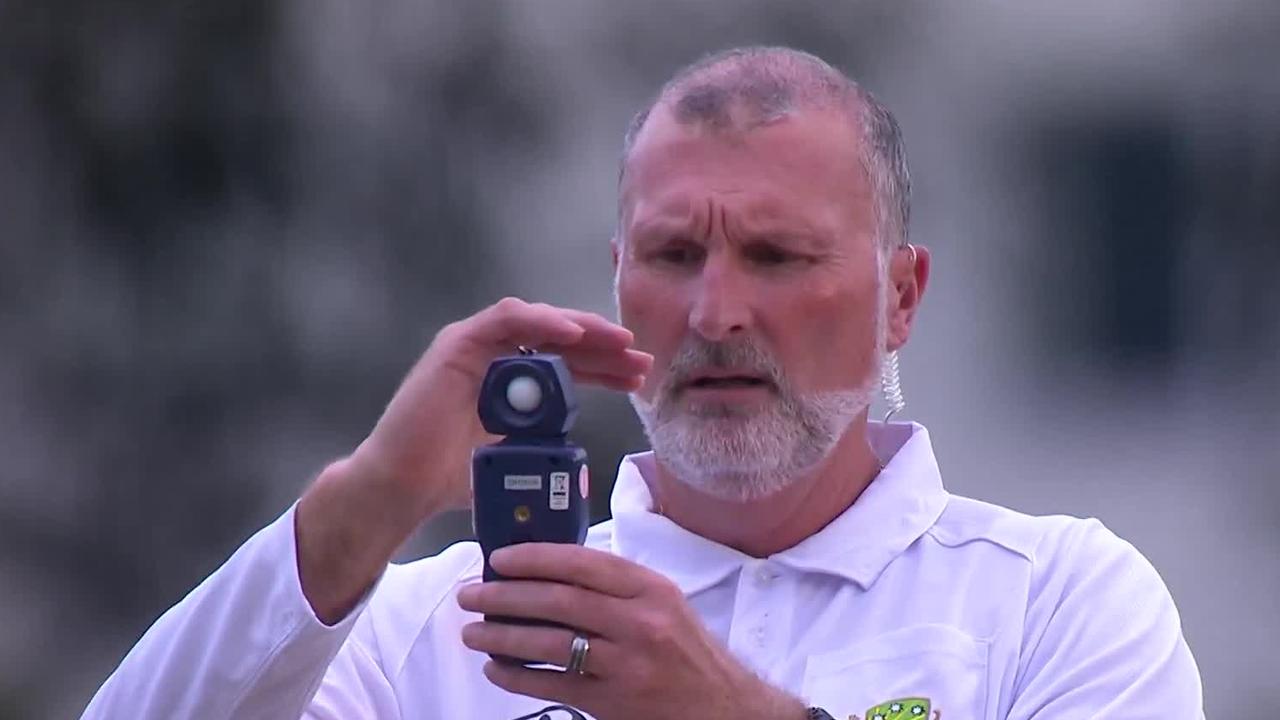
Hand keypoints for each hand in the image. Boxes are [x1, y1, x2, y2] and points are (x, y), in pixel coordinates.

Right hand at [297, 298, 652, 622]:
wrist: (402, 488)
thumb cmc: (449, 477)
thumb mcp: (513, 458)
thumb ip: (541, 451)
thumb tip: (580, 469)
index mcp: (510, 380)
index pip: (567, 364)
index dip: (605, 368)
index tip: (639, 378)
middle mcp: (494, 356)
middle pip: (559, 340)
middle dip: (604, 347)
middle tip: (642, 358)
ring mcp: (474, 346)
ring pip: (539, 322)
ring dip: (582, 329)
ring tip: (618, 343)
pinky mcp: (457, 344)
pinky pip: (506, 320)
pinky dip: (541, 322)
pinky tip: (574, 334)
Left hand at [456, 544, 806, 719]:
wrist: (724, 709)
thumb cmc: (688, 653)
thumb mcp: (665, 605)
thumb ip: (617, 587)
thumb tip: (548, 573)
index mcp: (651, 590)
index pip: (584, 563)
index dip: (536, 558)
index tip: (500, 559)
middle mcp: (641, 622)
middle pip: (560, 601)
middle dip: (507, 596)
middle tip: (471, 594)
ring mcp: (626, 665)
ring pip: (550, 644)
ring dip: (502, 636)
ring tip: (473, 632)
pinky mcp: (613, 703)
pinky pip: (553, 686)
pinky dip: (518, 677)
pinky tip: (496, 669)